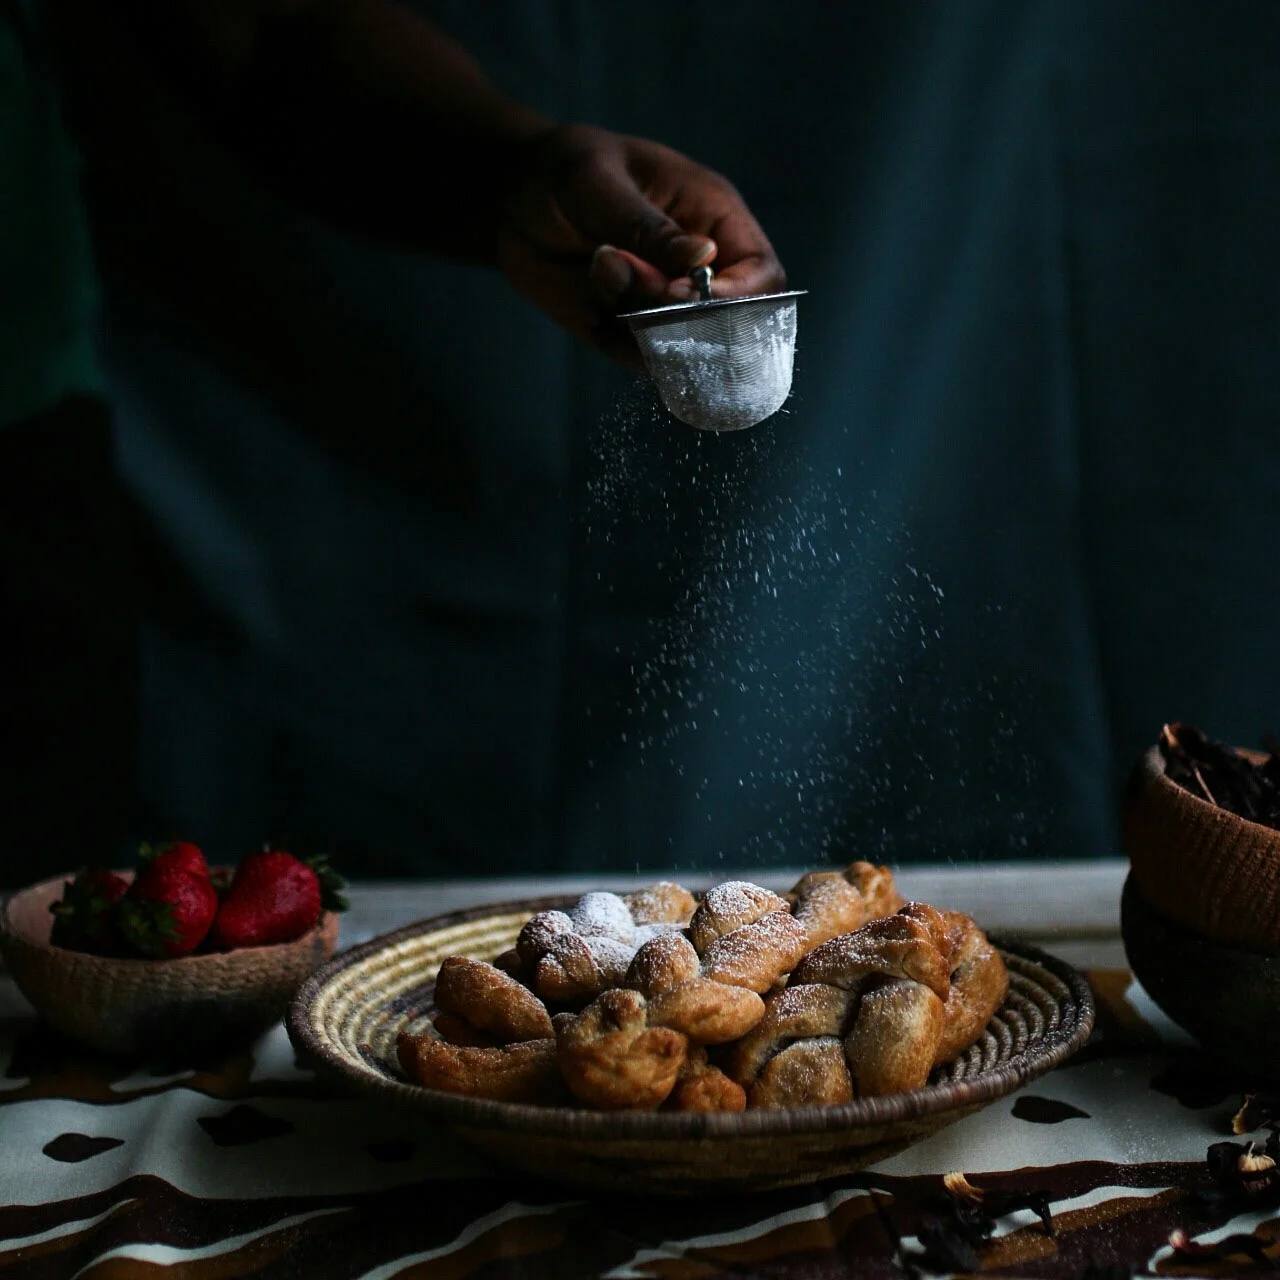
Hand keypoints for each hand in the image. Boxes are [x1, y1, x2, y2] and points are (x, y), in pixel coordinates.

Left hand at [498, 124, 785, 367]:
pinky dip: (614, 341)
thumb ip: (647, 226)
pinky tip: (589, 306)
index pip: (762, 274)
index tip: (685, 294)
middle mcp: (700, 268)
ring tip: (597, 274)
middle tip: (621, 275)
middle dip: (675, 313)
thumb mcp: (599, 183)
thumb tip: (702, 259)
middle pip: (727, 324)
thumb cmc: (561, 170)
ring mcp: (667, 303)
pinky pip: (641, 359)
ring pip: (682, 348)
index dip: (738, 298)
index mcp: (713, 217)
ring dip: (636, 325)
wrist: (509, 200)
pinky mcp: (632, 329)